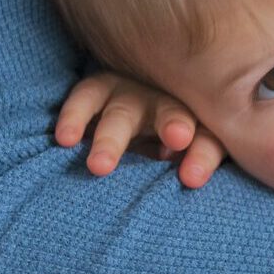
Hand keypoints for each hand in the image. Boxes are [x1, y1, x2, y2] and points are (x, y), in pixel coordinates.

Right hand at [53, 71, 227, 187]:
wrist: (144, 114)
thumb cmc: (175, 146)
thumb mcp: (193, 156)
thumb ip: (200, 164)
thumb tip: (193, 181)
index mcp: (199, 121)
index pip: (207, 138)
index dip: (202, 155)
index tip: (193, 177)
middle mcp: (166, 103)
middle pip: (173, 114)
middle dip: (174, 125)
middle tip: (179, 138)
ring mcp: (131, 95)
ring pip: (123, 114)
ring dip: (112, 140)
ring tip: (100, 167)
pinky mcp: (97, 91)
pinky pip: (85, 100)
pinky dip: (74, 117)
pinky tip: (65, 139)